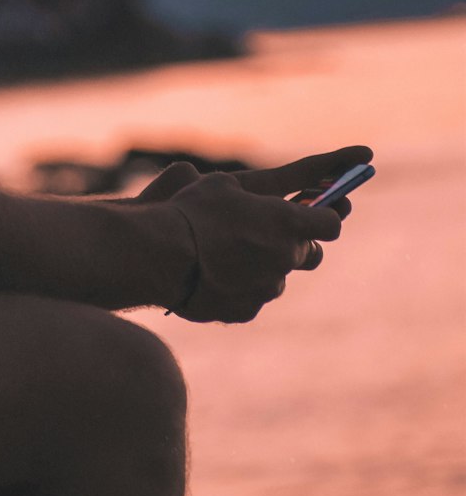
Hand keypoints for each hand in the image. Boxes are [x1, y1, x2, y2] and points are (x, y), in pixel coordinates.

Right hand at [143, 145, 371, 322]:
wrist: (163, 256)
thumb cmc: (194, 211)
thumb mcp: (224, 184)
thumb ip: (256, 195)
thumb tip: (263, 199)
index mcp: (287, 222)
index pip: (331, 223)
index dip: (325, 216)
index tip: (316, 212)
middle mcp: (285, 257)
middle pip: (312, 253)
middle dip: (297, 243)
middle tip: (271, 233)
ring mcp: (268, 287)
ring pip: (279, 276)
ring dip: (266, 265)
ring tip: (231, 253)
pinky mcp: (247, 310)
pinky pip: (253, 297)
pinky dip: (241, 286)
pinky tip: (214, 274)